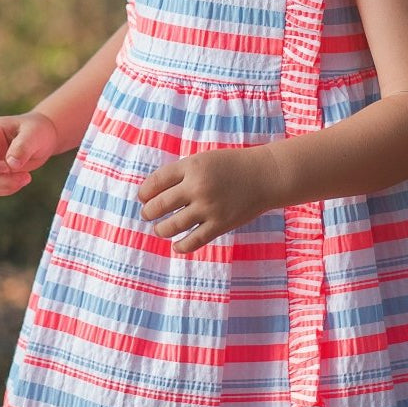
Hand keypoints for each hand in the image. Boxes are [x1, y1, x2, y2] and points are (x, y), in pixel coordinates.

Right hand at [0, 112, 58, 196]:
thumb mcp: (34, 134)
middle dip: (5, 180)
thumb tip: (11, 164)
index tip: (11, 169)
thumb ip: (23, 147)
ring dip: (6, 187)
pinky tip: (20, 181)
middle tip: (27, 177)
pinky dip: (6, 190)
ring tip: (26, 179)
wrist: (43, 137)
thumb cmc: (38, 131)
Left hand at [137, 147, 274, 253]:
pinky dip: (181, 246)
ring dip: (161, 230)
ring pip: (172, 226)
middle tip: (147, 215)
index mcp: (191, 167)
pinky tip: (176, 245)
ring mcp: (208, 208)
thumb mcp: (203, 160)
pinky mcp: (220, 225)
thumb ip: (181, 174)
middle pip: (160, 205)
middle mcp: (197, 187)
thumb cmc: (231, 166)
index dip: (144, 192)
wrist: (264, 176)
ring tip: (160, 229)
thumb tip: (154, 193)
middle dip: (148, 212)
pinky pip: (193, 241)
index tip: (143, 197)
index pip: (156, 182)